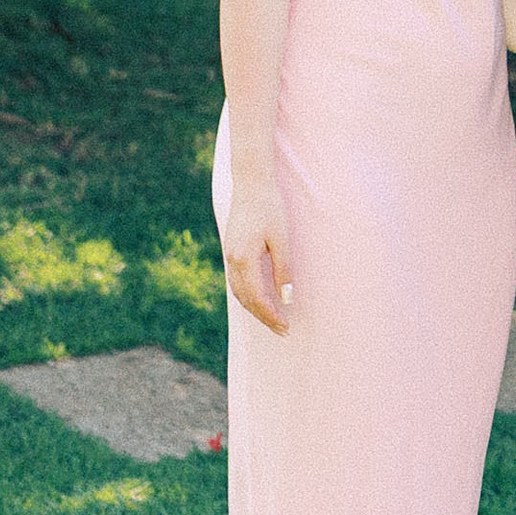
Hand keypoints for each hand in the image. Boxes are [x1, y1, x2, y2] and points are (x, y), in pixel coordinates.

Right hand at [222, 179, 294, 333]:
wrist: (251, 183)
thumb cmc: (270, 207)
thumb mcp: (281, 238)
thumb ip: (283, 269)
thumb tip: (286, 298)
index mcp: (243, 259)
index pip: (257, 298)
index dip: (271, 315)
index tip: (285, 327)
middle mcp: (232, 260)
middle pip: (245, 299)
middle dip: (263, 317)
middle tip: (282, 330)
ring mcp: (229, 255)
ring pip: (238, 292)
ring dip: (254, 309)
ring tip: (273, 320)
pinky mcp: (231, 250)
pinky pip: (237, 281)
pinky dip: (248, 295)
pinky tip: (260, 300)